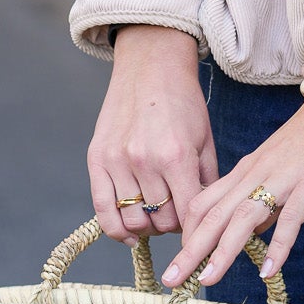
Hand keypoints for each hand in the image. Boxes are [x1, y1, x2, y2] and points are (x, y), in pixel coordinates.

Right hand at [87, 27, 215, 242]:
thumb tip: (206, 219)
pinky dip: (117, 230)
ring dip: (148, 227)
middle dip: (173, 226)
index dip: (195, 227)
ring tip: (156, 217)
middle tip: (177, 216)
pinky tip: (131, 235)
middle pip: (161, 221)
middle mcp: (145, 161)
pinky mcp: (97, 159)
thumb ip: (207, 182)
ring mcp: (117, 161)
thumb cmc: (183, 104)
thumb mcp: (205, 141)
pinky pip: (102, 210)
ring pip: (134, 220)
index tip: (198, 227)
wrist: (150, 68)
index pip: (187, 215)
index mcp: (177, 157)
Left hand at [164, 99, 303, 287]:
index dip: (188, 233)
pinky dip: (278, 246)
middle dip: (190, 250)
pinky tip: (267, 271)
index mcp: (244, 171)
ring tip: (206, 280)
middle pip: (214, 215)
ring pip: (242, 218)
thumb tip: (253, 234)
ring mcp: (282, 178)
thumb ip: (263, 202)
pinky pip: (291, 218)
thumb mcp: (276, 170)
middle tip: (171, 280)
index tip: (179, 261)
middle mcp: (255, 174)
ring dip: (222, 252)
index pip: (204, 203)